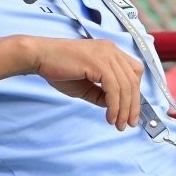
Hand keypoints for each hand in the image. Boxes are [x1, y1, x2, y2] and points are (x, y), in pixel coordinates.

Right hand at [27, 37, 143, 129]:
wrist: (39, 56)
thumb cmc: (59, 69)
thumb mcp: (86, 85)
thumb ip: (101, 94)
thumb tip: (115, 107)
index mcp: (111, 52)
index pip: (134, 72)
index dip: (136, 92)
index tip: (131, 112)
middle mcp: (112, 50)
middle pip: (133, 80)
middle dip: (133, 105)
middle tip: (128, 124)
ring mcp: (106, 55)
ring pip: (125, 86)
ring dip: (124, 109)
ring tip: (118, 124)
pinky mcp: (98, 62)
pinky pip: (113, 88)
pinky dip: (114, 106)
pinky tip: (110, 117)